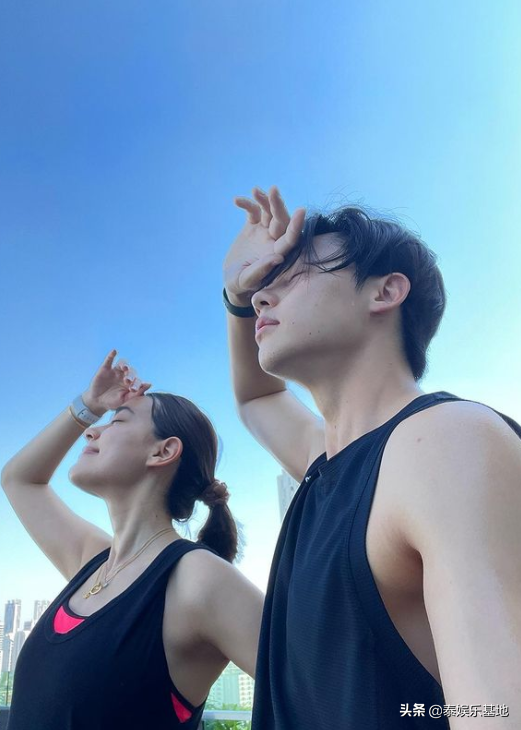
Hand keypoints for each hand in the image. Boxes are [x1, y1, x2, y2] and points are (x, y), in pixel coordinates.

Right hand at [82, 350, 151, 415]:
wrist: (97, 402)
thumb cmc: (113, 402)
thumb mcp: (124, 400)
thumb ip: (136, 393)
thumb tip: (149, 384)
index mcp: (132, 383)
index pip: (137, 381)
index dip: (137, 384)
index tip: (133, 389)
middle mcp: (125, 375)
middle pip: (131, 371)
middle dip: (130, 375)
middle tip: (127, 381)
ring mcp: (116, 371)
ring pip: (123, 364)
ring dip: (124, 364)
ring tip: (125, 368)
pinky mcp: (105, 368)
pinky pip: (109, 360)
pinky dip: (111, 355)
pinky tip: (114, 351)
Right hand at [223, 186, 305, 305]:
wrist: (232, 279)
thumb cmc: (241, 285)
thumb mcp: (246, 281)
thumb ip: (261, 270)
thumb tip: (278, 258)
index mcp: (277, 254)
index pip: (291, 238)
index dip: (296, 225)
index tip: (301, 211)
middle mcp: (274, 240)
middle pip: (281, 220)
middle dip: (278, 205)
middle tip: (273, 190)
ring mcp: (264, 232)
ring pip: (268, 211)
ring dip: (264, 199)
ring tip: (255, 191)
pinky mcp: (253, 226)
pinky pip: (253, 211)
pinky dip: (246, 204)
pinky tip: (236, 201)